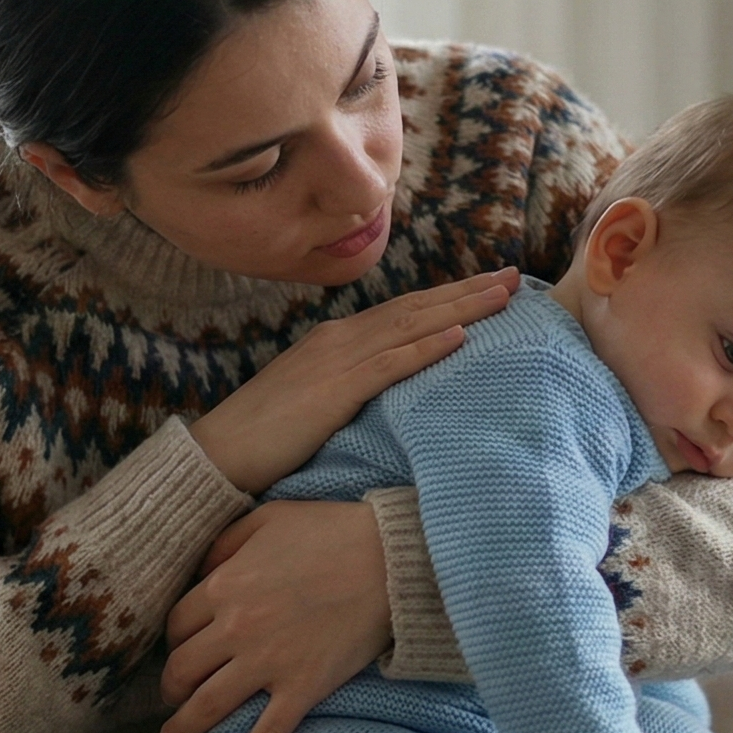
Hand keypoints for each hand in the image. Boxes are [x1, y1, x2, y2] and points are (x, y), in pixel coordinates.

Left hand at [158, 500, 393, 732]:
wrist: (391, 559)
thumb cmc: (332, 532)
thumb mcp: (267, 518)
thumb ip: (225, 542)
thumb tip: (200, 571)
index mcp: (224, 586)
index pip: (177, 625)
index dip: (173, 641)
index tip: (179, 651)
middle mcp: (236, 629)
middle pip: (182, 669)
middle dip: (170, 688)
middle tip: (171, 698)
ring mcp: (268, 663)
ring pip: (209, 705)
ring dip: (184, 727)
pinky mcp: (302, 688)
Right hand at [187, 269, 516, 493]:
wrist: (217, 455)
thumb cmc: (263, 438)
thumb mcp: (314, 403)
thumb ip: (350, 388)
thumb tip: (389, 393)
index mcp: (335, 341)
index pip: (403, 312)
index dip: (449, 297)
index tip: (489, 286)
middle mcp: (339, 339)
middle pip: (417, 308)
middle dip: (468, 290)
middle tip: (516, 277)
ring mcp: (336, 361)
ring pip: (412, 326)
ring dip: (462, 308)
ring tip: (504, 296)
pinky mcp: (334, 390)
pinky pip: (391, 364)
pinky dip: (428, 347)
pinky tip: (463, 337)